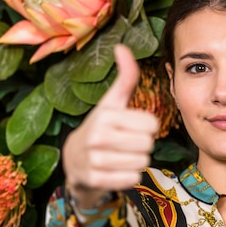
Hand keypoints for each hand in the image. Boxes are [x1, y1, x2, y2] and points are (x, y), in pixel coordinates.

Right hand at [64, 44, 159, 206]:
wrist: (74, 160)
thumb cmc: (100, 127)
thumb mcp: (111, 103)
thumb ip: (125, 77)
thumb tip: (122, 46)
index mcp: (105, 115)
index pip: (152, 124)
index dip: (146, 126)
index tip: (131, 127)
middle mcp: (97, 136)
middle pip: (148, 144)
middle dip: (142, 145)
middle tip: (125, 143)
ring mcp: (94, 160)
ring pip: (142, 162)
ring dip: (136, 161)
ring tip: (119, 156)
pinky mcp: (95, 180)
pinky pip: (132, 179)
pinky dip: (128, 176)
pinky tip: (114, 170)